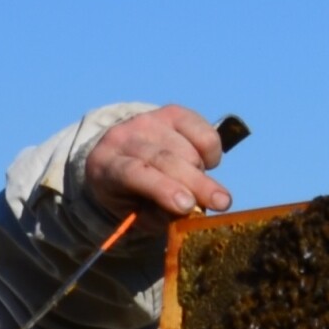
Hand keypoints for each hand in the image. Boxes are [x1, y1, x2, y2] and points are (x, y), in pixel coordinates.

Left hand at [83, 105, 233, 227]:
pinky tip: (205, 164)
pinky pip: (203, 131)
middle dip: (196, 182)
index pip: (134, 172)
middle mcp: (122, 137)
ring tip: (197, 187)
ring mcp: (147, 121)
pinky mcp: (171, 112)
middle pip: (165, 158)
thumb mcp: (136, 215)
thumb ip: (160, 215)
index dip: (163, 188)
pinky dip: (212, 152)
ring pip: (187, 148)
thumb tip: (191, 209)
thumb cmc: (131, 197)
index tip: (188, 206)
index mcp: (106, 166)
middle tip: (222, 203)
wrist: (123, 160)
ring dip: (201, 173)